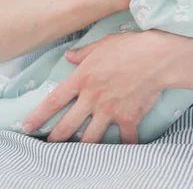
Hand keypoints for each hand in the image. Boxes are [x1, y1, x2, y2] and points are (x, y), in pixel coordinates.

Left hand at [23, 31, 180, 144]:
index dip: (38, 116)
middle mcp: (92, 98)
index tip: (28, 126)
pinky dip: (125, 145)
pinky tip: (125, 148)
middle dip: (56, 138)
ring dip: (84, 146)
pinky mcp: (128, 118)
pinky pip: (124, 139)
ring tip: (80, 152)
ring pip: (89, 139)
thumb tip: (68, 56)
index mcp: (83, 78)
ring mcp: (109, 110)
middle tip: (51, 143)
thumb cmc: (131, 45)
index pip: (54, 100)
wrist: (158, 56)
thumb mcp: (103, 44)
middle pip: (67, 126)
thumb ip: (84, 53)